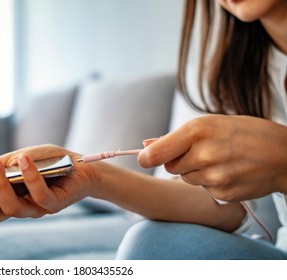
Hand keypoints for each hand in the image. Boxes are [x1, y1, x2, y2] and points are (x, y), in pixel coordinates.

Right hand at [0, 145, 97, 224]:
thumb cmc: (46, 163)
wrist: (81, 165)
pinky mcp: (54, 205)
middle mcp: (15, 208)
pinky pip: (40, 196)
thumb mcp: (12, 160)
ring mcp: (34, 209)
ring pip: (11, 209)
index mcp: (1, 198)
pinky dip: (30, 177)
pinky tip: (23, 159)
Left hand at [138, 115, 286, 201]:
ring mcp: (215, 177)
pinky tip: (228, 172)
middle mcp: (204, 154)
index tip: (144, 158)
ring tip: (218, 160)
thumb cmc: (243, 133)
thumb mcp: (210, 123)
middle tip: (200, 152)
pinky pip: (203, 190)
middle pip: (169, 167)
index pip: (155, 154)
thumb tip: (146, 145)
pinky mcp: (223, 194)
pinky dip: (210, 183)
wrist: (283, 154)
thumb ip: (175, 137)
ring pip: (186, 179)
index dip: (145, 158)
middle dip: (178, 161)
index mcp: (197, 131)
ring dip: (195, 171)